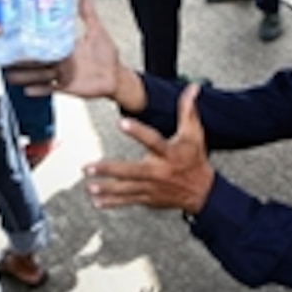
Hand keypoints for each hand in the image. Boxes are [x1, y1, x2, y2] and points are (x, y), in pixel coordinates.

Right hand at [5, 0, 122, 98]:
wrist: (116, 77)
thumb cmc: (107, 55)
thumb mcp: (97, 32)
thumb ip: (89, 15)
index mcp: (64, 46)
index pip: (44, 42)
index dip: (31, 40)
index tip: (16, 35)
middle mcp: (60, 60)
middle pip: (36, 60)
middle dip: (21, 59)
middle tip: (4, 56)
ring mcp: (61, 74)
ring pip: (39, 74)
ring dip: (24, 75)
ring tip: (9, 75)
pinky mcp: (66, 87)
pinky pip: (50, 89)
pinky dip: (39, 90)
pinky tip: (27, 90)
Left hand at [84, 85, 214, 213]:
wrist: (202, 192)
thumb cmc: (194, 159)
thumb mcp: (194, 134)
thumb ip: (188, 110)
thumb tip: (193, 88)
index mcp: (169, 153)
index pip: (152, 140)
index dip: (138, 131)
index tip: (122, 123)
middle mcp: (159, 172)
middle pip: (131, 171)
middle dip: (109, 170)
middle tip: (90, 167)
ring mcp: (151, 187)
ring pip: (126, 189)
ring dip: (106, 189)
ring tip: (89, 186)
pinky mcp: (148, 198)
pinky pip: (128, 201)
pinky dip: (112, 203)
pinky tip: (97, 201)